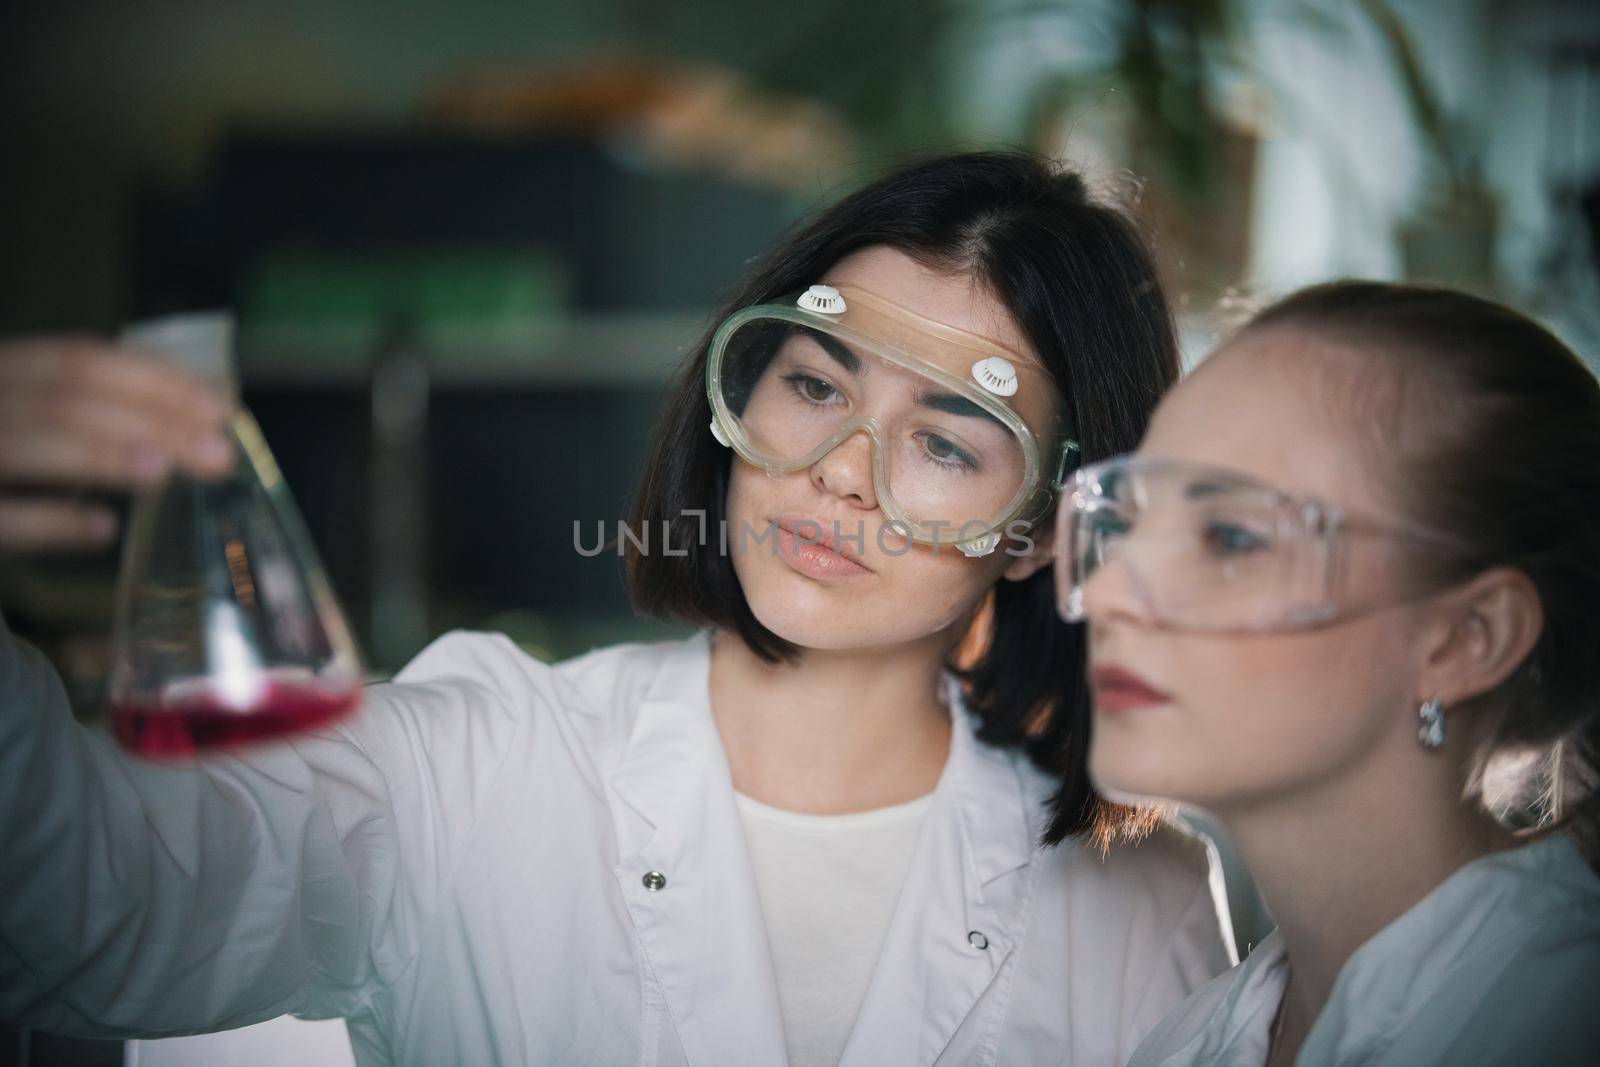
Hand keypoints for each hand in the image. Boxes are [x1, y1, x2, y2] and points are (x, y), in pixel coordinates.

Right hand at [0, 336, 234, 551]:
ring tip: (163, 472)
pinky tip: (102, 527)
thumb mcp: (22, 410)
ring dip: (101, 456)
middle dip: (150, 420)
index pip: (79, 358)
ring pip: (29, 442)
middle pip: (65, 397)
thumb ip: (83, 406)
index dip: (154, 378)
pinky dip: (48, 521)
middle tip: (217, 453)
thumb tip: (196, 407)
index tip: (219, 407)